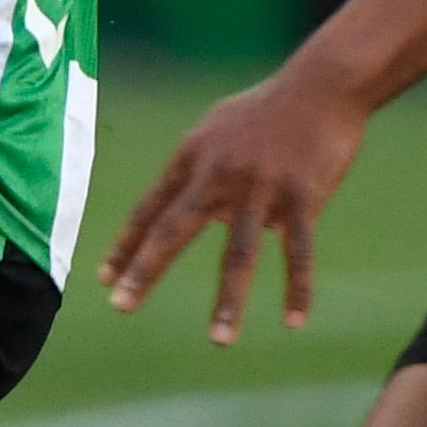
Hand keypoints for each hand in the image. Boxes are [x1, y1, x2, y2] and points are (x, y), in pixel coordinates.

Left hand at [99, 63, 369, 343]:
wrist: (321, 86)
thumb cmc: (265, 110)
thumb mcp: (215, 128)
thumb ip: (195, 169)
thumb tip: (179, 206)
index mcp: (192, 157)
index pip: (149, 208)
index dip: (126, 245)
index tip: (105, 279)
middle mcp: (219, 174)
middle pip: (175, 229)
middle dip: (146, 270)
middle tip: (121, 307)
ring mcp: (261, 187)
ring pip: (239, 252)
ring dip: (229, 300)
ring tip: (218, 340)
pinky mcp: (303, 197)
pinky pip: (298, 251)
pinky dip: (298, 289)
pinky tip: (294, 321)